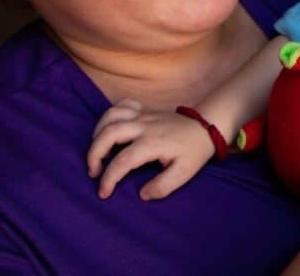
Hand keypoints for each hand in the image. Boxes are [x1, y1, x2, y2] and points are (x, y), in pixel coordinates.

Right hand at [87, 98, 215, 200]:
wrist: (205, 126)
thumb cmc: (194, 151)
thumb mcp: (184, 173)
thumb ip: (163, 186)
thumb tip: (142, 194)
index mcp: (153, 143)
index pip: (123, 161)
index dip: (109, 178)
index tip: (104, 193)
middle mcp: (144, 126)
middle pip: (109, 134)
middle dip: (94, 154)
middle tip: (93, 172)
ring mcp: (143, 114)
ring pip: (110, 115)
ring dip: (97, 133)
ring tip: (97, 151)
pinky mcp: (144, 109)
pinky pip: (121, 105)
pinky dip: (110, 115)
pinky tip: (108, 129)